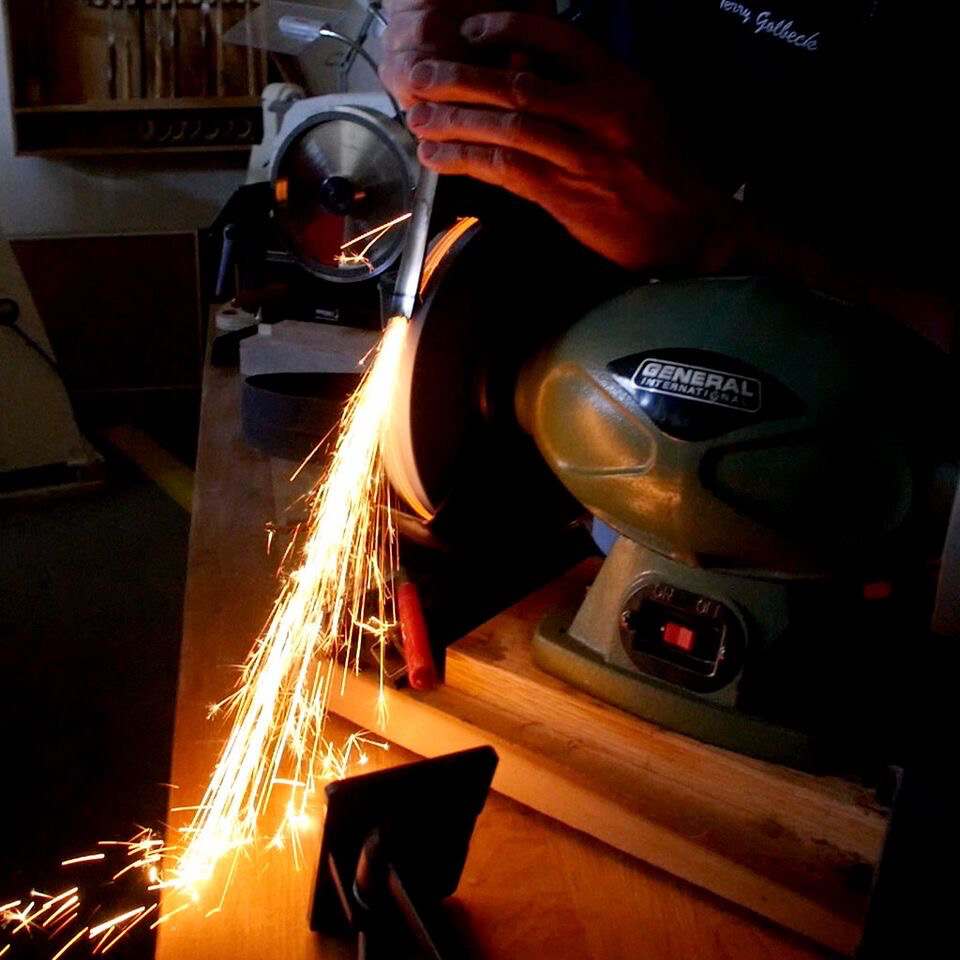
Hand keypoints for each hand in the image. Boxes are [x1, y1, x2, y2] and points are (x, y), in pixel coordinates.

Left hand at [382, 10, 735, 271]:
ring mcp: (584, 156)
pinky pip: (506, 170)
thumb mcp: (634, 113)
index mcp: (618, 83)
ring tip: (417, 119)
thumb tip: (523, 76)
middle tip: (419, 78)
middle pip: (516, 84)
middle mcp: (601, 112)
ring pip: (506, 127)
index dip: (505, 30)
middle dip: (459, 79)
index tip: (468, 34)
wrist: (690, 227)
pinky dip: (466, 161)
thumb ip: (585, 93)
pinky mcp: (568, 196)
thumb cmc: (658, 171)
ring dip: (454, 122)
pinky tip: (439, 158)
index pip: (555, 39)